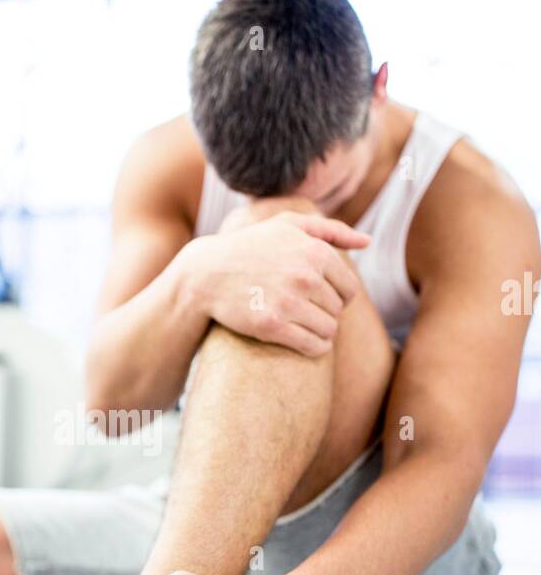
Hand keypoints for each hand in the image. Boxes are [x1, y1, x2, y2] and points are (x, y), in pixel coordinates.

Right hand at [184, 205, 368, 357]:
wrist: (207, 274)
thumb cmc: (251, 247)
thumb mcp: (288, 226)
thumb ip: (331, 230)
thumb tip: (367, 241)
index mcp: (315, 252)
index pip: (350, 289)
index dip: (337, 297)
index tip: (319, 298)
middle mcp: (305, 276)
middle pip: (338, 311)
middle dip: (325, 314)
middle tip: (305, 312)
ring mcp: (288, 302)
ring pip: (329, 330)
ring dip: (320, 333)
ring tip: (303, 326)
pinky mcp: (272, 326)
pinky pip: (313, 346)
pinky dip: (314, 348)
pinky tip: (304, 342)